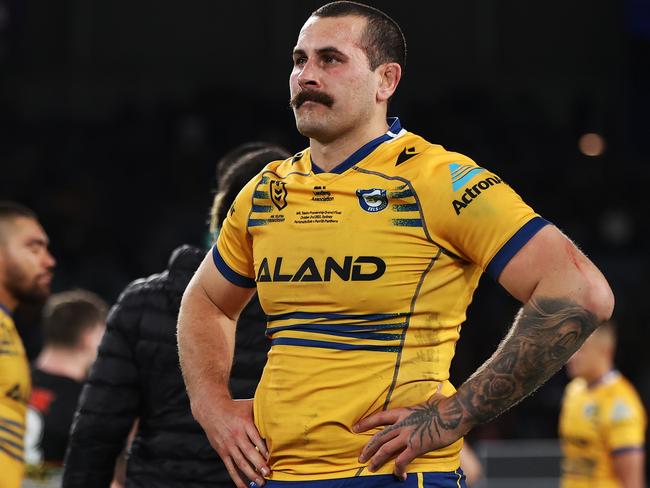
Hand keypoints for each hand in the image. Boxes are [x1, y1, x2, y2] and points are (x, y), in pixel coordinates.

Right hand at [193, 396, 268, 487]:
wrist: (211, 409)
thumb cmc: (235, 407)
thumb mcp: (248, 405)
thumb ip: (263, 408)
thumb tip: (280, 406)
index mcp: (244, 423)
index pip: (256, 438)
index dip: (264, 449)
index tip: (273, 458)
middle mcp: (236, 435)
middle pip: (249, 452)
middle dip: (259, 464)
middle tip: (268, 473)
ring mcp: (229, 445)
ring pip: (240, 462)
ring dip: (251, 474)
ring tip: (261, 482)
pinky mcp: (222, 452)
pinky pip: (230, 468)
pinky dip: (237, 478)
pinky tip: (244, 487)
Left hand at [353, 388, 467, 479]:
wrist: (453, 412)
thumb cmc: (444, 407)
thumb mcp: (429, 402)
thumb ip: (425, 403)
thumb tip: (435, 394)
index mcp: (402, 412)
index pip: (378, 417)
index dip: (365, 423)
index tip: (355, 428)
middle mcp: (401, 424)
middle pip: (378, 437)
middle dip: (368, 448)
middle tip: (360, 458)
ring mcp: (408, 435)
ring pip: (385, 449)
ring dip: (377, 460)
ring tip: (371, 468)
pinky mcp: (416, 446)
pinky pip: (402, 460)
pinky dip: (398, 469)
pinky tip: (399, 476)